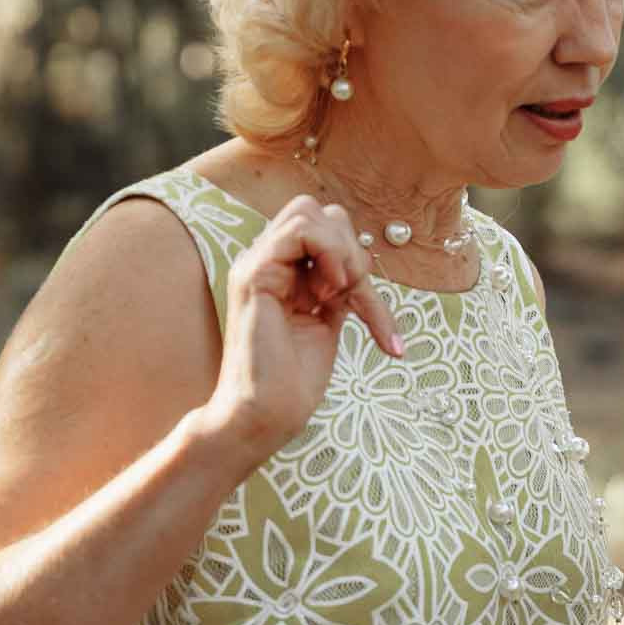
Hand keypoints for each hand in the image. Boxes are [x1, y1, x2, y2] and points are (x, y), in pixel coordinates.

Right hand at [197, 196, 403, 460]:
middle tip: (351, 293)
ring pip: (308, 212)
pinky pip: (299, 231)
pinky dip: (329, 253)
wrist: (268, 414)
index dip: (356, 259)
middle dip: (350, 247)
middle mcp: (265, 262)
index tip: (370, 312)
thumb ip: (336, 288)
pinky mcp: (253, 276)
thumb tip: (360, 261)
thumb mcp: (327, 320)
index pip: (325, 229)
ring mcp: (256, 265)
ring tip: (340, 293)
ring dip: (342, 250)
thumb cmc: (295, 378)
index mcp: (281, 272)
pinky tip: (330, 292)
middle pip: (316, 211)